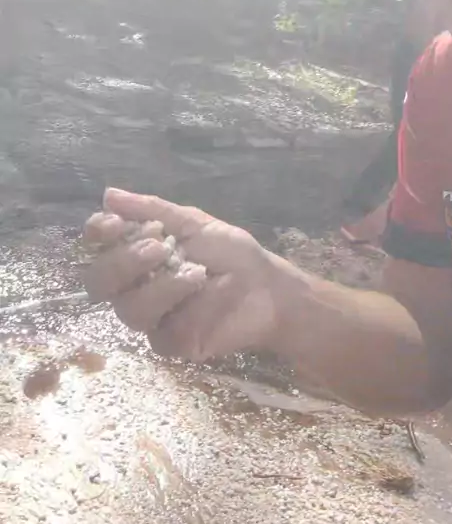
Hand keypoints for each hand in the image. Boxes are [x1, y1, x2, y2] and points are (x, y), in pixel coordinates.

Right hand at [83, 188, 281, 361]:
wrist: (267, 287)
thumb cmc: (231, 253)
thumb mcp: (194, 223)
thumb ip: (152, 210)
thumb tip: (109, 194)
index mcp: (137, 252)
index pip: (99, 244)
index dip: (98, 233)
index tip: (113, 223)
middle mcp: (135, 286)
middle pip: (99, 281)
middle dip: (124, 261)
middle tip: (158, 246)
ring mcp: (151, 317)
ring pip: (128, 309)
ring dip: (159, 286)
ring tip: (194, 272)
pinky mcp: (169, 343)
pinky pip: (157, 332)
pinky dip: (180, 306)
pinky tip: (200, 291)